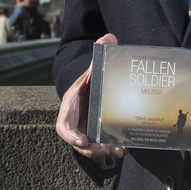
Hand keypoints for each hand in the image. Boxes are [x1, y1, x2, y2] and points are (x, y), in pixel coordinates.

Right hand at [55, 33, 128, 159]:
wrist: (89, 90)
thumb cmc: (87, 83)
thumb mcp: (90, 70)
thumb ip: (98, 56)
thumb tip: (108, 37)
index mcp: (71, 107)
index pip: (64, 126)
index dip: (72, 136)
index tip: (84, 141)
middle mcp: (75, 123)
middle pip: (79, 143)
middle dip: (92, 149)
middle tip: (106, 149)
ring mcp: (85, 131)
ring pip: (91, 149)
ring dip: (103, 152)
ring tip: (119, 151)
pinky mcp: (95, 136)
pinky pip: (101, 146)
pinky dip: (111, 149)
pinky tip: (125, 148)